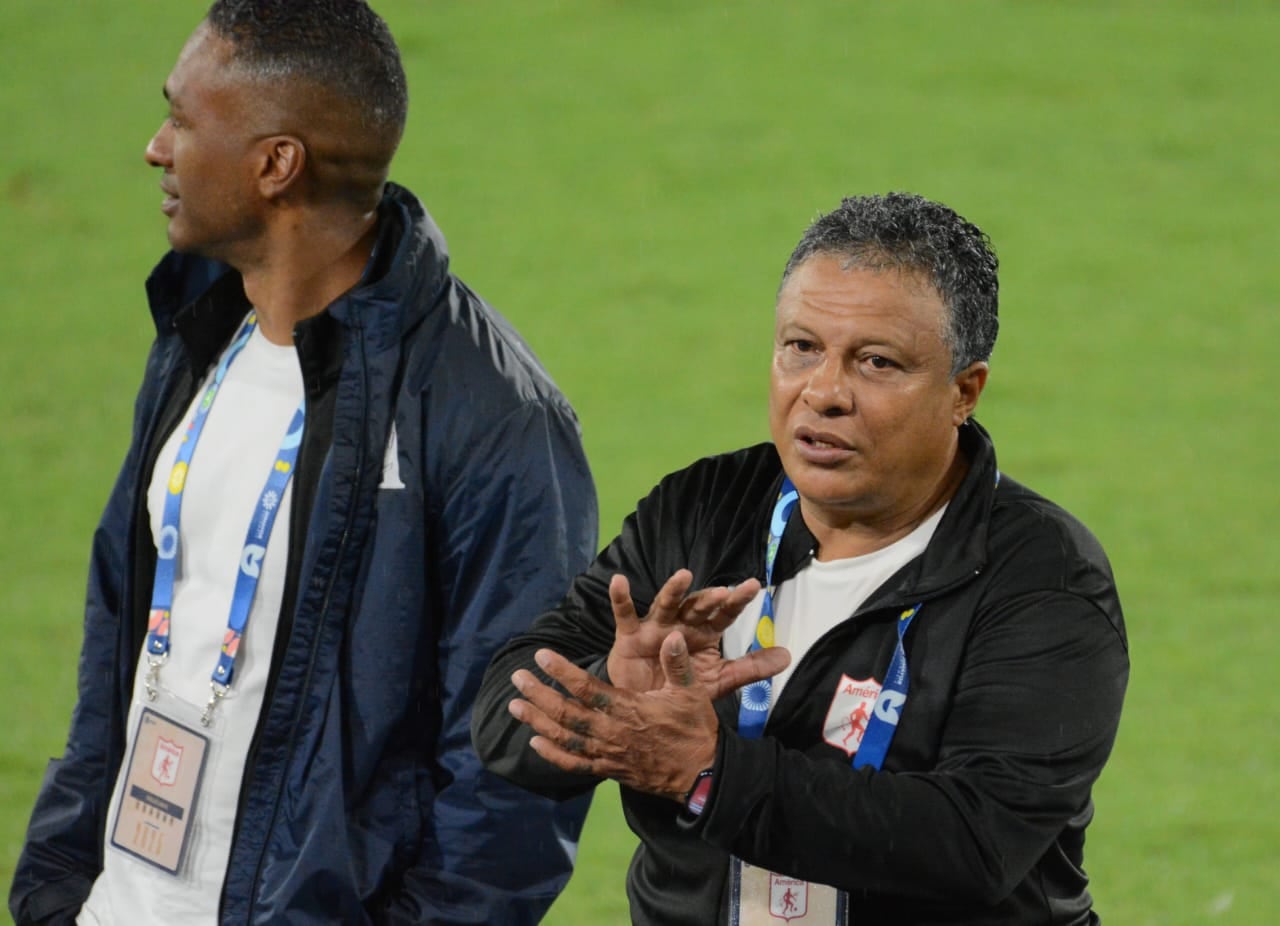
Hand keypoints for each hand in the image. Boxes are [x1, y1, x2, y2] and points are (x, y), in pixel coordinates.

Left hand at [510, 634, 723, 800]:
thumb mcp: (691, 692)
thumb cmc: (694, 729)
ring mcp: (606, 754)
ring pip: (564, 738)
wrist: (700, 775)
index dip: (562, 672)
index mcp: (628, 709)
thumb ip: (677, 664)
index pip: (586, 689)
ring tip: (514, 706)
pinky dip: (552, 755)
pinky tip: (535, 743)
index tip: (542, 657)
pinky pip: (574, 764)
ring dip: (538, 721)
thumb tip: (673, 635)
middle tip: (517, 678)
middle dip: (539, 695)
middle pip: (566, 713)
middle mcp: (611, 733)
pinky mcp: (608, 770)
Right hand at [606, 569, 773, 696]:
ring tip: (683, 576)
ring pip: (665, 604)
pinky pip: (625, 614)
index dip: (737, 601)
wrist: (646, 709)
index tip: (754, 586)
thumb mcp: (720, 680)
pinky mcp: (629, 635)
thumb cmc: (682, 687)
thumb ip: (751, 667)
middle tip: (722, 592)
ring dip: (674, 590)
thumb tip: (788, 655)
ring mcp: (655, 627)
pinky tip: (619, 581)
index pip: (724, 614)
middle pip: (697, 606)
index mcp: (704, 633)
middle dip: (709, 598)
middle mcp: (681, 624)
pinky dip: (620, 597)